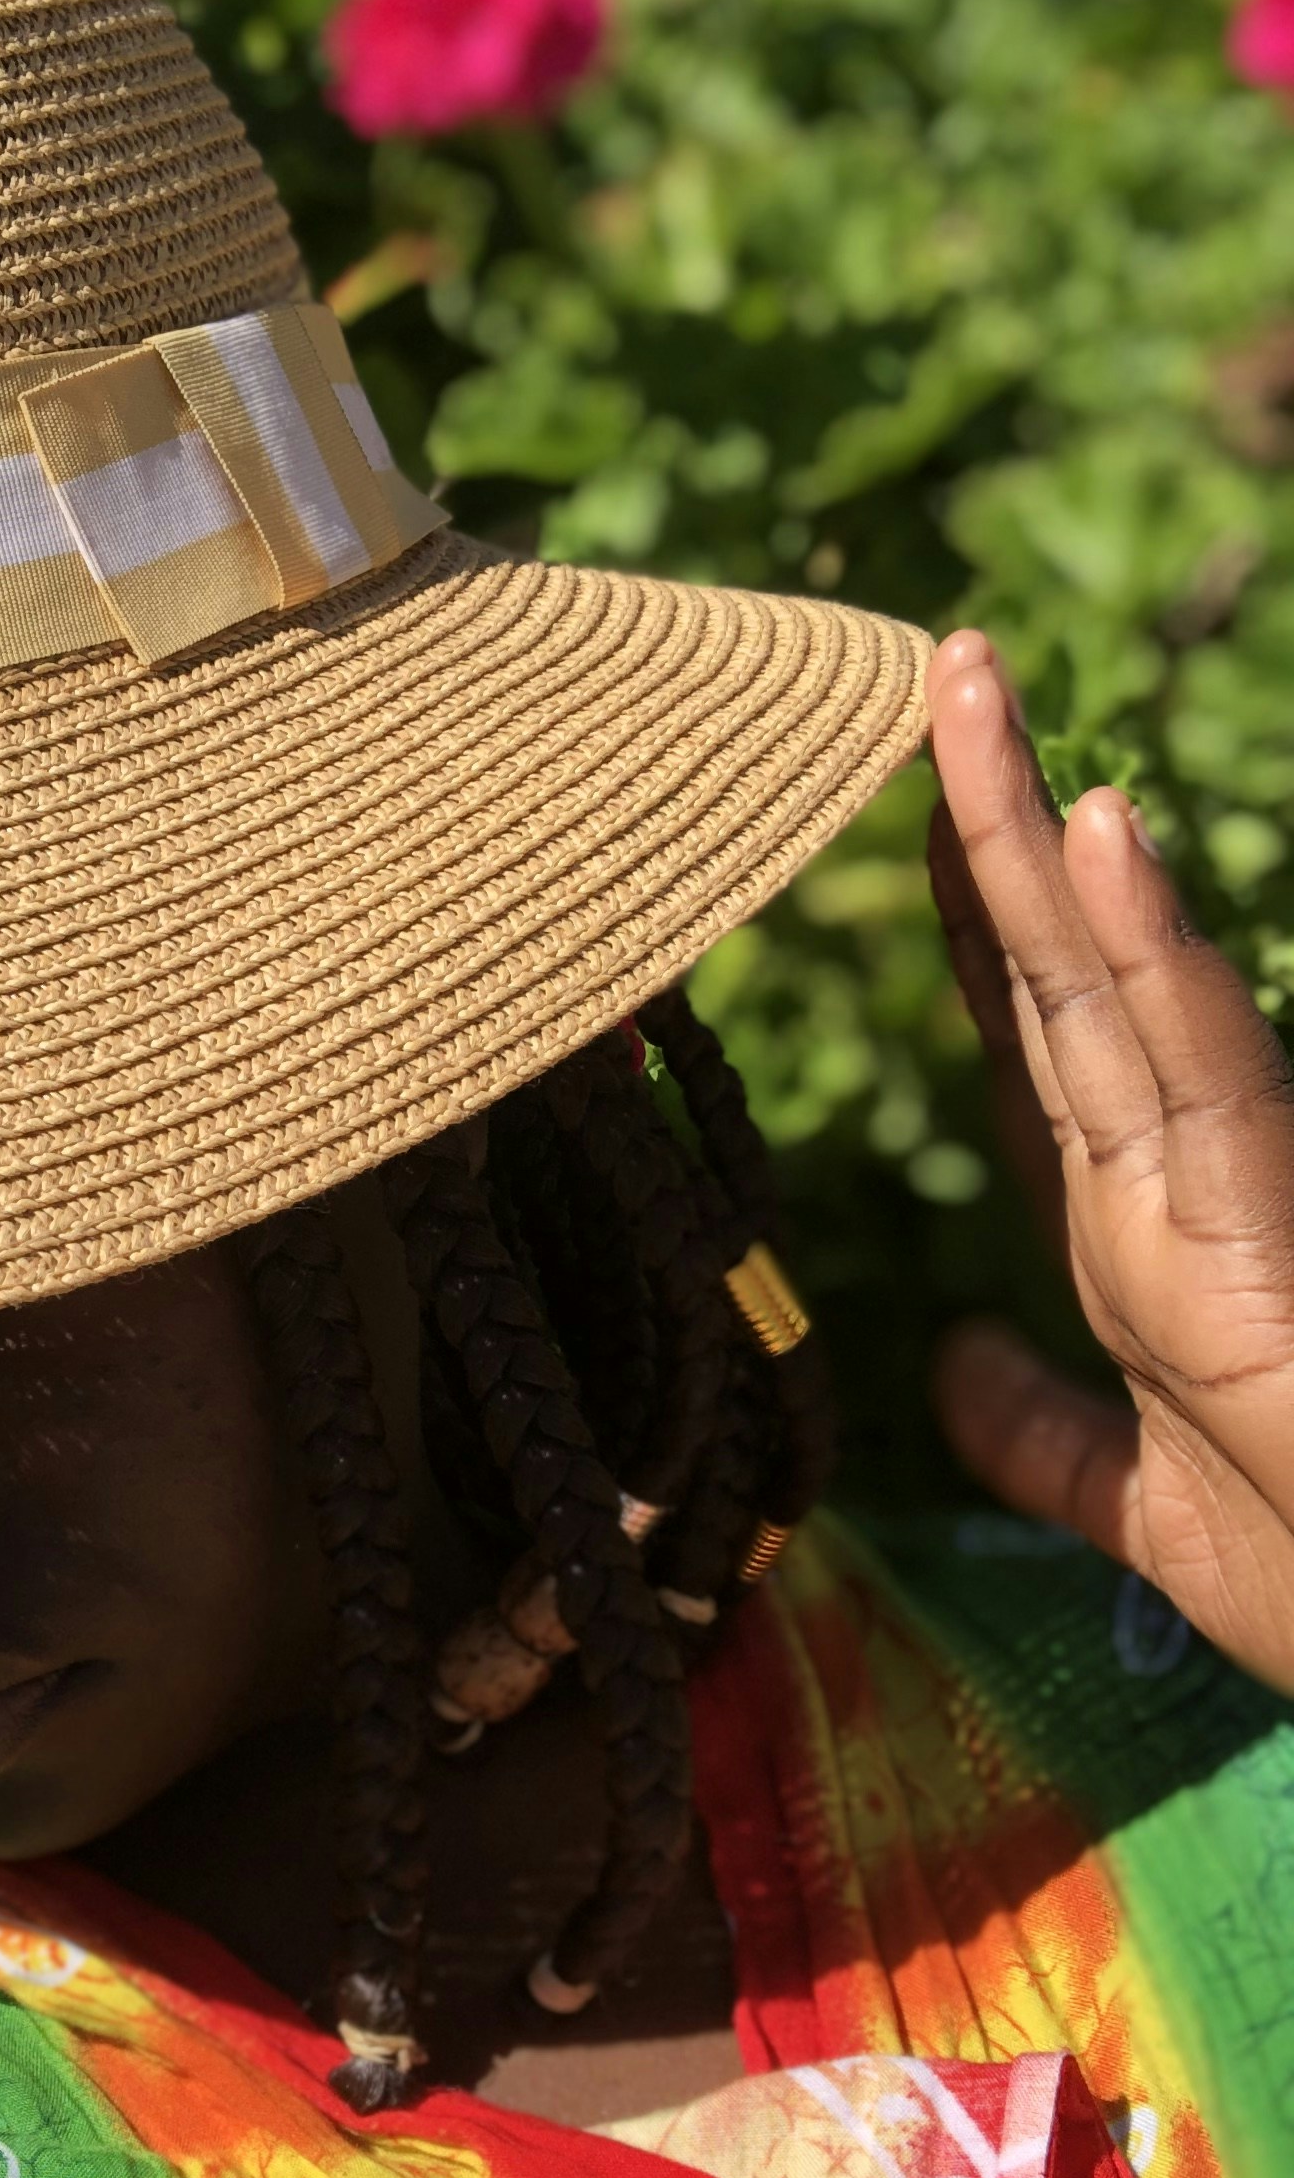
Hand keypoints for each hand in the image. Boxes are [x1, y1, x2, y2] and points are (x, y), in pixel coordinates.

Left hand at [925, 627, 1293, 1693]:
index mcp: (1135, 1237)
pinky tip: (1098, 833)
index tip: (919, 810)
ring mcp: (1231, 1192)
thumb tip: (942, 1360)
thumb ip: (1037, 1434)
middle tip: (932, 667)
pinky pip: (1204, 1064)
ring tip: (967, 685)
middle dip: (988, 821)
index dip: (975, 922)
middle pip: (1054, 971)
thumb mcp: (1142, 1509)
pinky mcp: (1274, 1225)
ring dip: (1038, 829)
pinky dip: (1146, 948)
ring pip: (1112, 975)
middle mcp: (1176, 1188)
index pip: (1036, 1040)